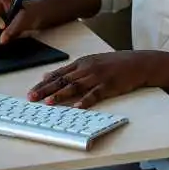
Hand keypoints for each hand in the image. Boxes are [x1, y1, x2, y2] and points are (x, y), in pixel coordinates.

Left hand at [27, 51, 150, 108]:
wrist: (137, 63)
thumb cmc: (113, 64)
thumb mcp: (90, 62)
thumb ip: (70, 70)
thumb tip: (48, 75)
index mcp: (81, 63)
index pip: (58, 74)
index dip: (44, 83)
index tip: (31, 91)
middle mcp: (87, 68)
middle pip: (62, 80)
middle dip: (46, 90)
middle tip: (32, 98)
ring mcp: (97, 77)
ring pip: (75, 86)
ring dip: (61, 95)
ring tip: (49, 103)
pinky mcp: (108, 85)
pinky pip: (95, 94)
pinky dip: (85, 101)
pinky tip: (77, 107)